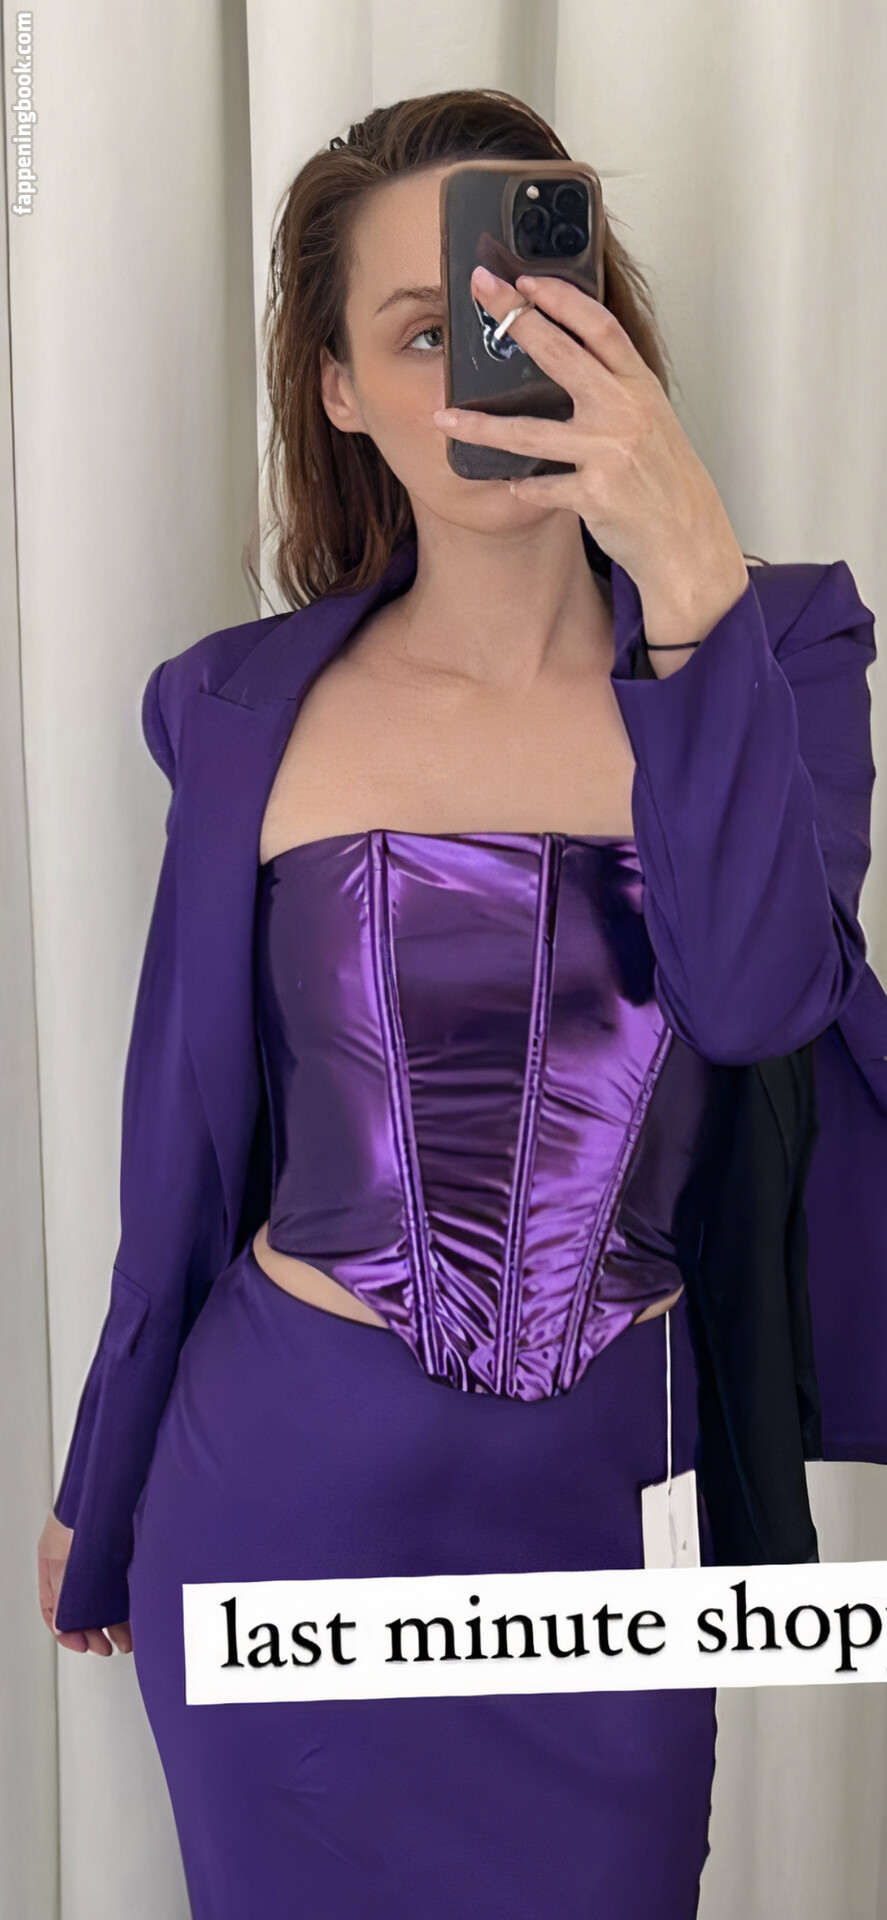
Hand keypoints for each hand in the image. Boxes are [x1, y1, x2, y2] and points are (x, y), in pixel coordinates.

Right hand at [37, 1510, 132, 1653]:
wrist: (109, 1483)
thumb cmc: (79, 1509)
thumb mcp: (61, 1554)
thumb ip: (61, 1588)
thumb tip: (63, 1623)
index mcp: (54, 1565)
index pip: (54, 1609)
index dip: (66, 1632)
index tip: (82, 1645)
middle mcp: (76, 1566)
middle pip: (82, 1610)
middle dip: (93, 1633)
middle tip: (105, 1648)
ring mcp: (100, 1562)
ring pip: (105, 1602)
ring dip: (114, 1624)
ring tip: (126, 1640)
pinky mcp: (123, 1556)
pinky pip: (124, 1587)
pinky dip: (129, 1605)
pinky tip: (137, 1616)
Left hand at [432, 264, 749, 658]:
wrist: (687, 538)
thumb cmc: (666, 479)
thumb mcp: (651, 420)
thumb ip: (614, 389)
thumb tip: (566, 360)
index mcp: (640, 387)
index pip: (600, 327)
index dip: (562, 298)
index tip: (526, 280)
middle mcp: (625, 412)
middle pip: (561, 355)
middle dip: (516, 319)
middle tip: (482, 294)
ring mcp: (609, 453)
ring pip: (531, 434)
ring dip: (482, 427)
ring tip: (445, 419)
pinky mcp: (595, 495)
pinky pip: (542, 488)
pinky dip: (523, 488)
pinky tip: (509, 485)